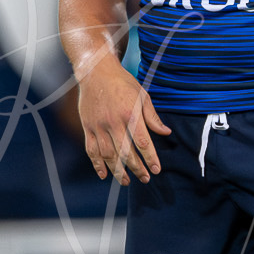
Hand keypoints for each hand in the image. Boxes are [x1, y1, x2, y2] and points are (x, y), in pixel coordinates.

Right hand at [76, 62, 170, 183]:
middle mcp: (113, 122)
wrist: (96, 71)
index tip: (156, 170)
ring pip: (108, 155)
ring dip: (118, 171)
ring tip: (127, 181)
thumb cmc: (122, 83)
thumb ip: (152, 117)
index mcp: (130, 114)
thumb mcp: (142, 96)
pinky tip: (104, 175)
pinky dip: (97, 164)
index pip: (142, 142)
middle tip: (145, 179)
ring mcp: (98, 126)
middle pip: (125, 152)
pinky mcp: (87, 127)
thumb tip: (166, 133)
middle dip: (137, 168)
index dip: (150, 158)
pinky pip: (91, 150)